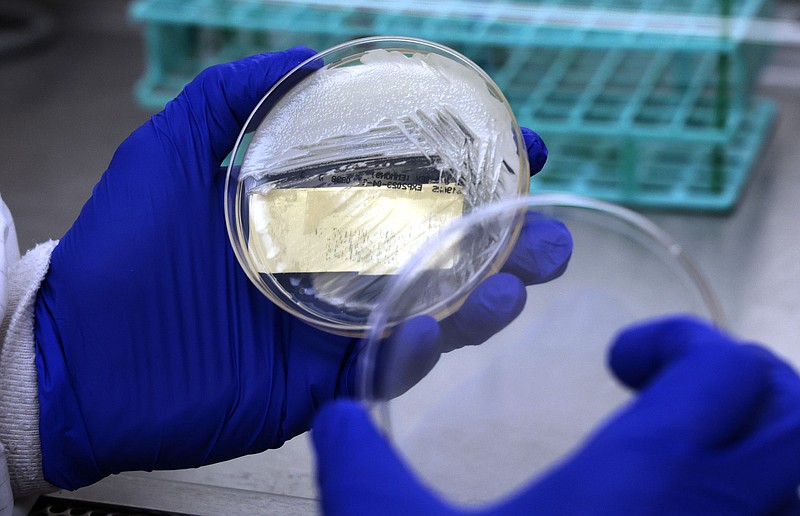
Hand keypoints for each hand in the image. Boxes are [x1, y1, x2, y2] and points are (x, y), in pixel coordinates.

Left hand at [32, 49, 569, 489]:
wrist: (75, 357)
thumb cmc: (120, 250)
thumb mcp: (172, 149)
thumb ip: (233, 96)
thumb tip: (309, 57)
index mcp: (312, 214)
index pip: (410, 187)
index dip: (468, 166)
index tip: (522, 146)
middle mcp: (334, 269)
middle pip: (437, 254)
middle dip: (503, 241)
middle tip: (547, 232)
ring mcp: (330, 329)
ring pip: (427, 314)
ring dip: (482, 299)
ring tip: (518, 282)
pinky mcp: (318, 385)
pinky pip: (382, 370)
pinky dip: (415, 350)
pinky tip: (436, 327)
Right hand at [312, 317, 799, 514]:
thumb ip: (356, 465)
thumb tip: (332, 417)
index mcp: (651, 480)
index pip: (724, 369)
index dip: (676, 342)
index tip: (618, 362)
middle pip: (793, 413)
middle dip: (742, 382)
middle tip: (668, 394)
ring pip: (798, 481)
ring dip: (762, 446)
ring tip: (683, 453)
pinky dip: (751, 504)